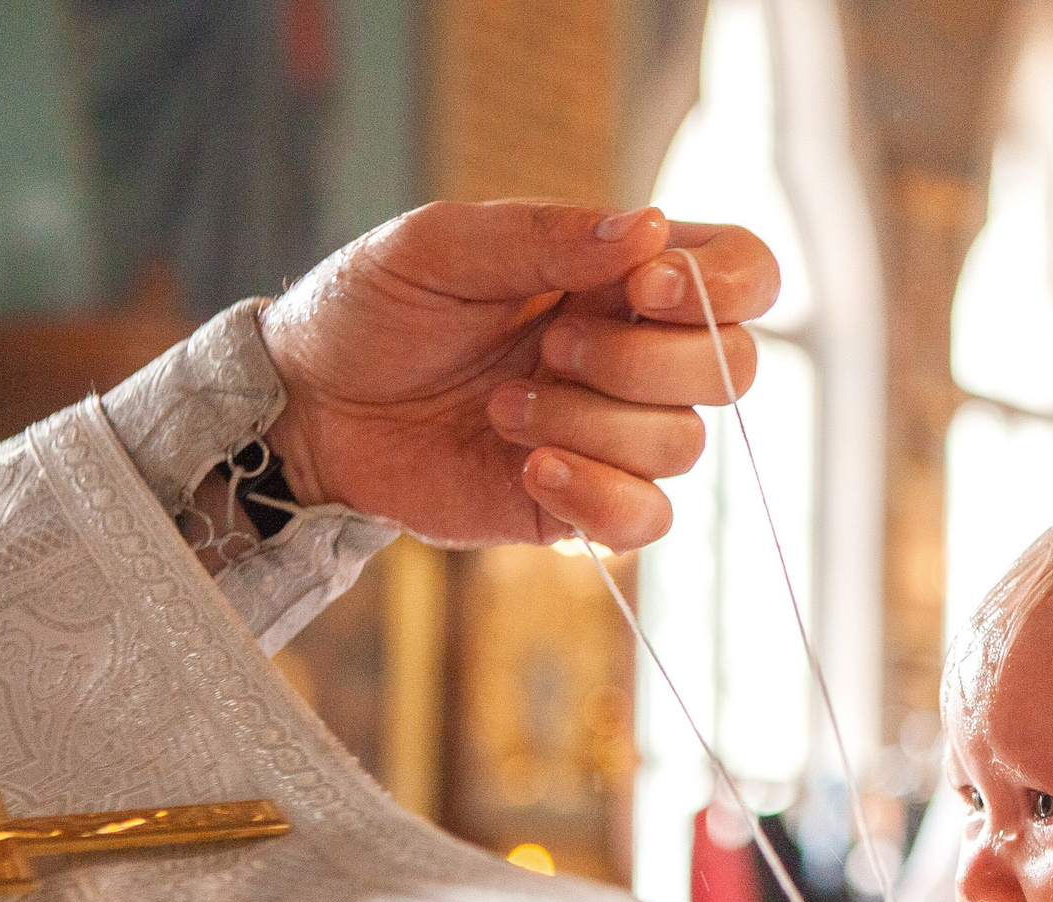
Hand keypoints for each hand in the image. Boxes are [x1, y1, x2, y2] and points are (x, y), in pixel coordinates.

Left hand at [258, 200, 777, 549]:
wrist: (308, 409)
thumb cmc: (372, 310)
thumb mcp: (440, 246)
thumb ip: (546, 237)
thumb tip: (651, 231)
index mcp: (620, 276)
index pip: (744, 273)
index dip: (722, 286)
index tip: (641, 285)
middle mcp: (635, 356)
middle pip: (733, 366)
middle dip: (643, 361)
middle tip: (547, 347)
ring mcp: (614, 436)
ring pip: (683, 445)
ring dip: (590, 423)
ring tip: (500, 407)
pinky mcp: (582, 505)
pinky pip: (648, 519)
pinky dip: (597, 495)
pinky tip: (529, 467)